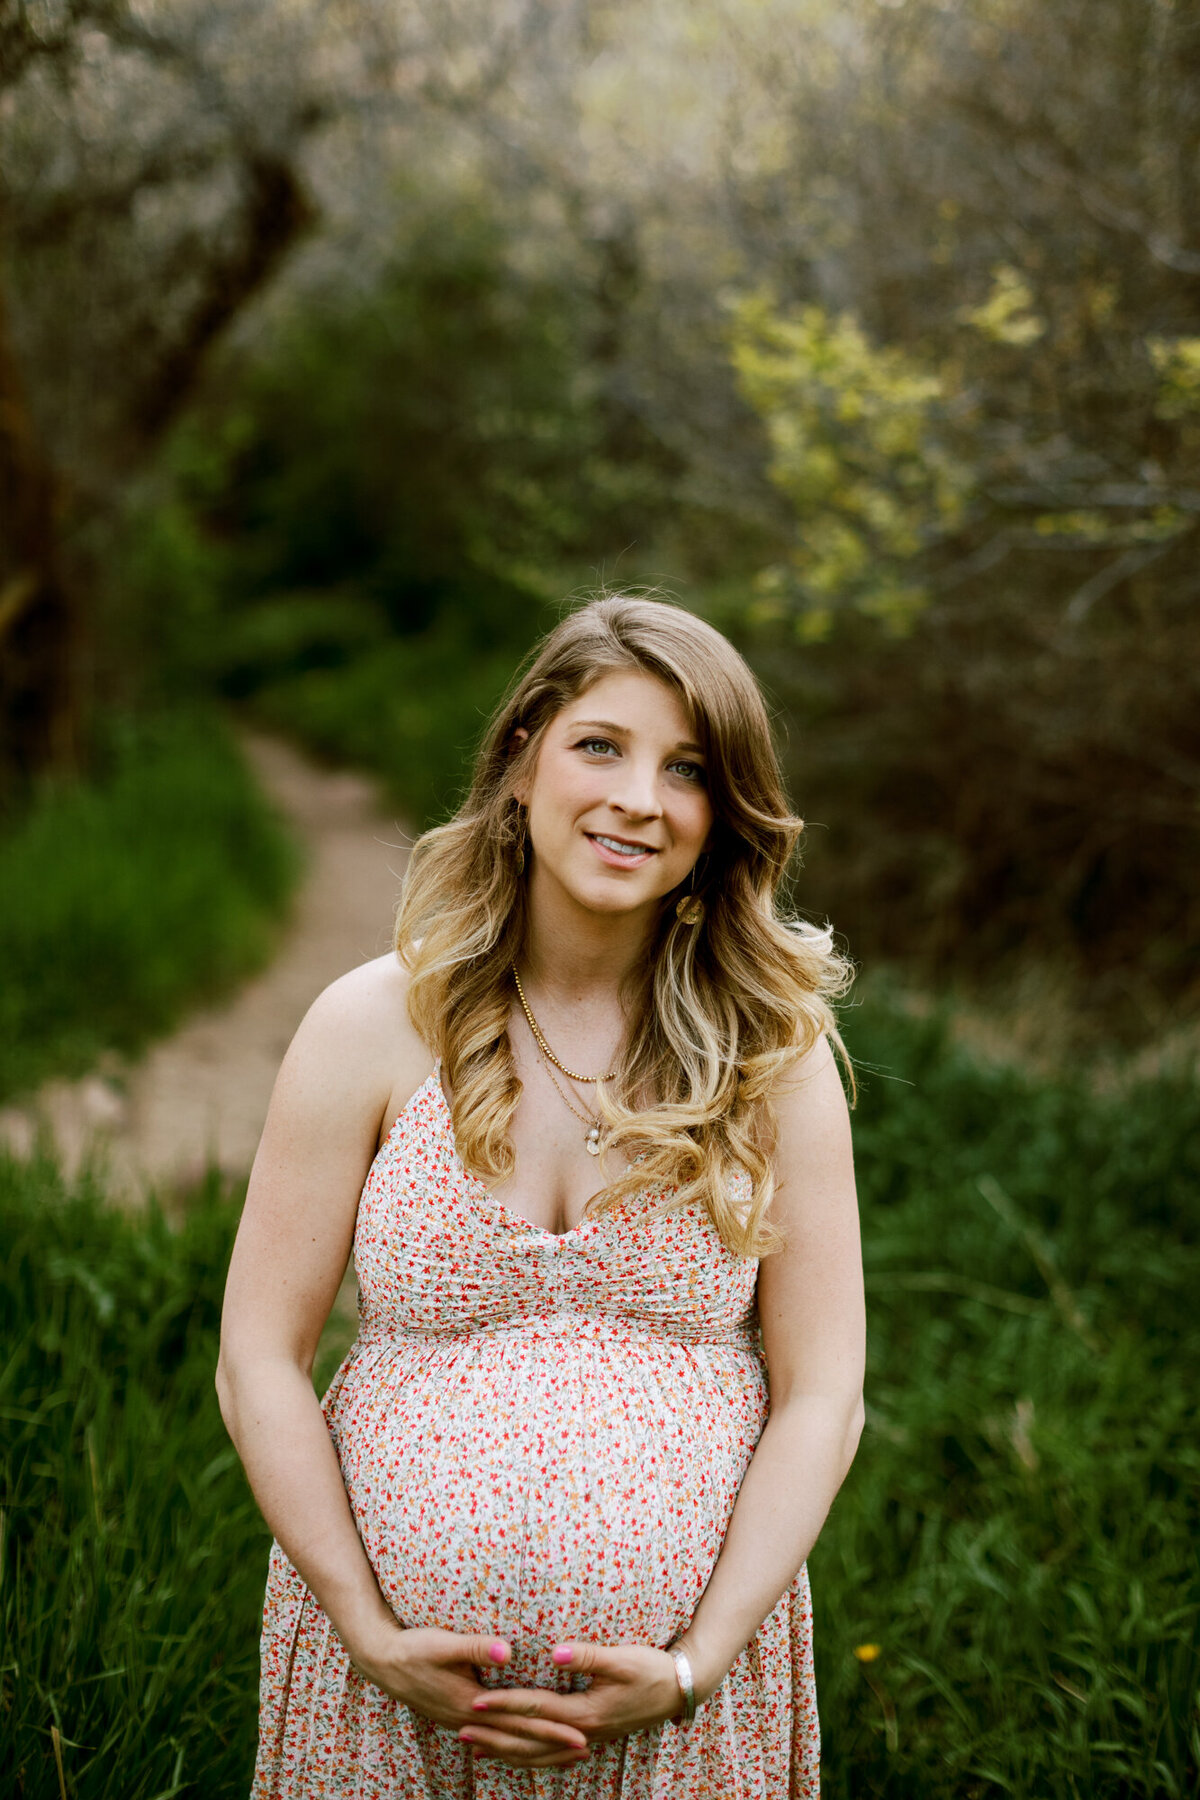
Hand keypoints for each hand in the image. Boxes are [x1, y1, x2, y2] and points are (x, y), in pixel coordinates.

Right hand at [350, 1626, 589, 1769]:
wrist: (382, 1662)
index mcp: (472, 1705)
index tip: (579, 1736)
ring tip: (564, 1755)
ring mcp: (463, 1723)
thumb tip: (506, 1651)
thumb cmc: (414, 1648)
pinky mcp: (459, 1717)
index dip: (551, 1730)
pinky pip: (494, 1740)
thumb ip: (476, 1647)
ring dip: (537, 1751)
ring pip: (506, 1746)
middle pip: (518, 1743)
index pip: (520, 1724)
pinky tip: (524, 1747)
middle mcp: (470, 1721)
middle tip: (585, 1750)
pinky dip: (514, 1745)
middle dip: (552, 1747)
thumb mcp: (444, 1644)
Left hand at [464, 1640, 682, 1754]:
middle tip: (461, 1730)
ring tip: (477, 1747)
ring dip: (506, 1750)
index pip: (535, 1710)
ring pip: (539, 1753)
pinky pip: (553, 1754)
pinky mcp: (592, 1736)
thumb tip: (553, 1651)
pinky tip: (517, 1753)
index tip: (476, 1702)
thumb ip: (586, 1656)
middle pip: (530, 1739)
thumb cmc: (651, 1668)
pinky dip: (530, 1755)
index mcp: (585, 1712)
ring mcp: (588, 1738)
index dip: (504, 1705)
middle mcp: (583, 1731)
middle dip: (495, 1734)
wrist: (679, 1690)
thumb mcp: (621, 1658)